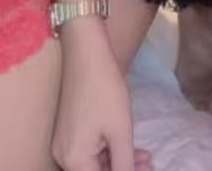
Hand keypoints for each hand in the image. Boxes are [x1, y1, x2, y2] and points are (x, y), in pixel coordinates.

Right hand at [52, 22, 151, 170]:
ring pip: (93, 164)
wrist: (87, 52)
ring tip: (144, 155)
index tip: (146, 169)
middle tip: (149, 163)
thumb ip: (124, 165)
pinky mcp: (67, 131)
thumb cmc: (105, 90)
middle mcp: (62, 156)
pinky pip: (88, 151)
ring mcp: (63, 143)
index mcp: (73, 160)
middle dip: (124, 170)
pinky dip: (108, 151)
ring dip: (118, 162)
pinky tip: (127, 145)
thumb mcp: (120, 132)